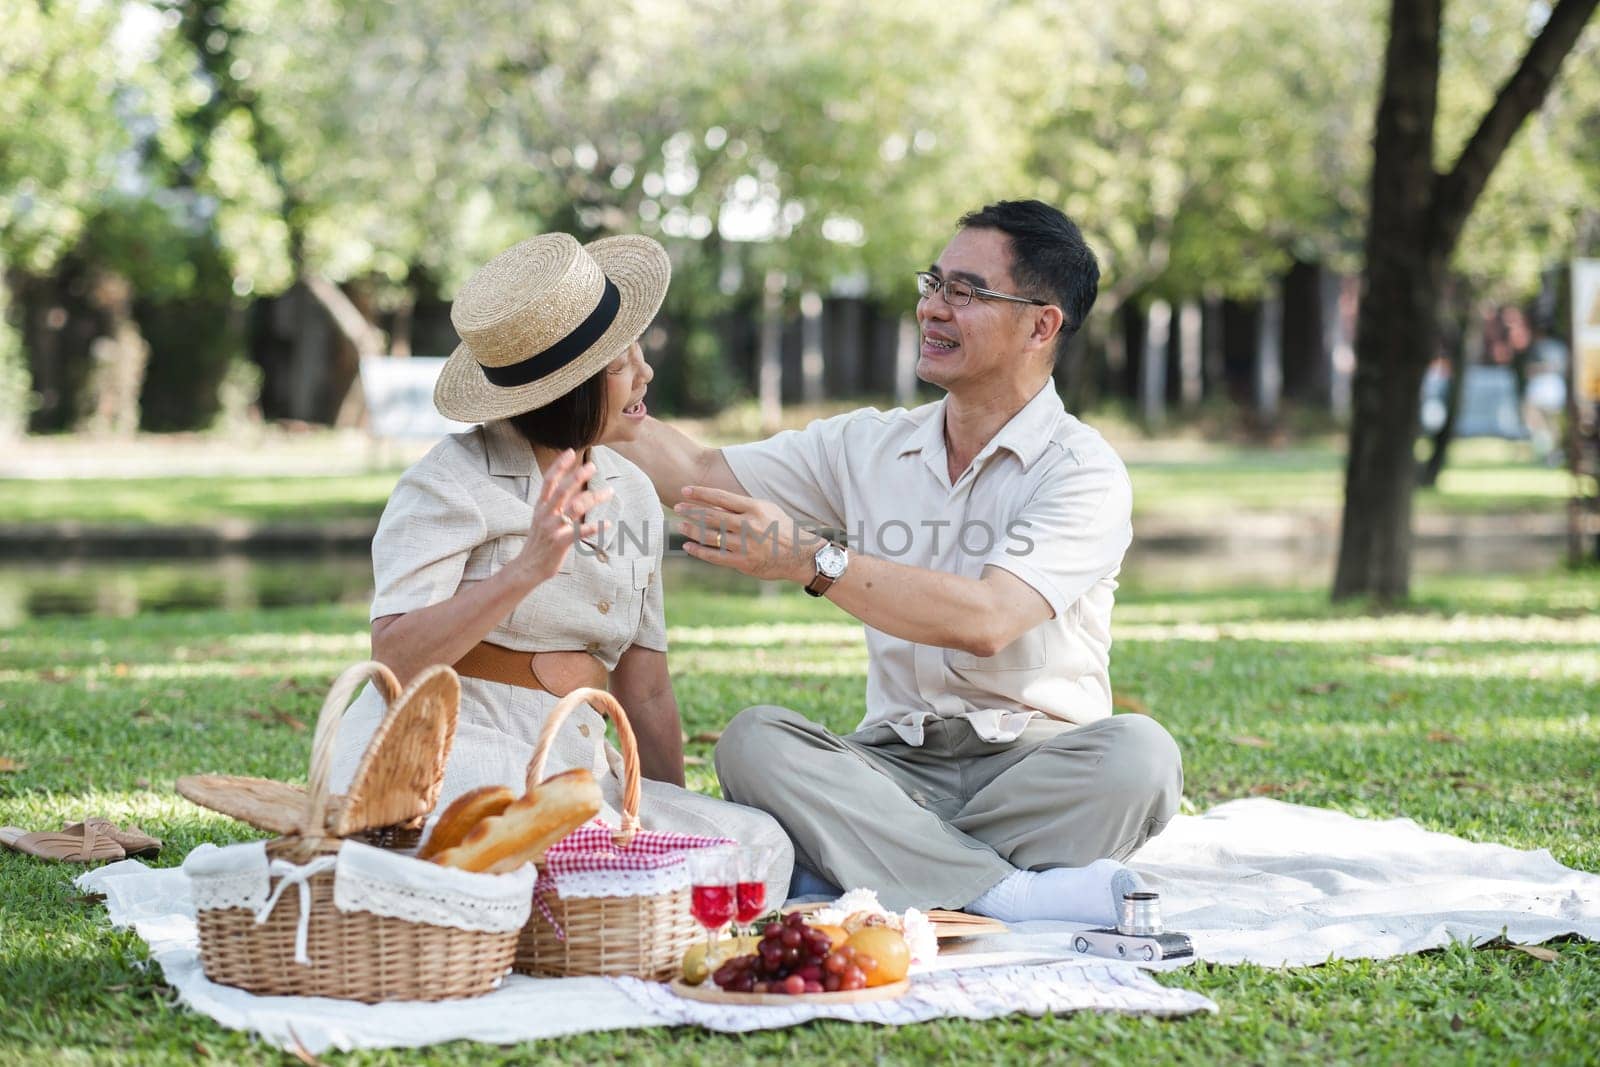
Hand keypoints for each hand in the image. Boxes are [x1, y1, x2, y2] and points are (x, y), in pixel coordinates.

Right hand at [514, 450, 611, 585]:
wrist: (527, 567)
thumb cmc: (539, 542)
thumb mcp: (542, 519)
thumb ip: (555, 504)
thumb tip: (571, 488)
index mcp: (541, 507)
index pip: (549, 481)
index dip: (559, 465)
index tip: (571, 452)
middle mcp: (546, 514)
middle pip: (562, 490)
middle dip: (577, 476)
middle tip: (592, 466)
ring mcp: (553, 528)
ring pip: (575, 508)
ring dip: (594, 498)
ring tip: (610, 492)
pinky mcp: (560, 543)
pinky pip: (580, 532)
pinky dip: (595, 527)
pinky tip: (608, 523)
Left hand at [673, 485, 823, 582]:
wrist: (799, 555)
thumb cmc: (781, 528)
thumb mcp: (766, 509)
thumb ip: (743, 505)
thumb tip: (716, 501)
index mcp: (754, 508)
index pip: (721, 497)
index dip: (700, 493)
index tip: (684, 490)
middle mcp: (748, 525)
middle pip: (712, 516)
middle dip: (691, 510)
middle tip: (677, 507)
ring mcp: (745, 544)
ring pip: (710, 536)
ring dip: (691, 530)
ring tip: (679, 525)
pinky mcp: (743, 562)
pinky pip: (715, 556)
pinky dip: (699, 551)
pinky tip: (688, 546)